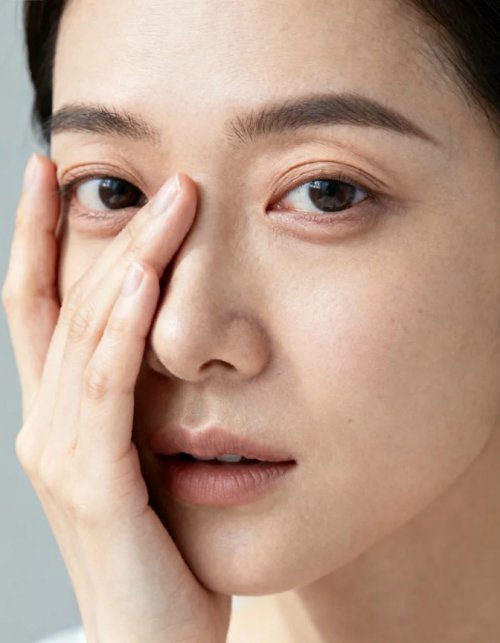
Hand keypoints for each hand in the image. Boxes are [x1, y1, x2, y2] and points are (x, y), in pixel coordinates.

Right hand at [2, 154, 230, 642]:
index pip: (38, 304)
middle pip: (68, 303)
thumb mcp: (141, 457)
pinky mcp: (94, 483)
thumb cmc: (157, 547)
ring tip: (168, 201)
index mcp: (58, 413)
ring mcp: (62, 451)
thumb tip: (165, 335)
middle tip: (149, 173)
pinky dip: (123, 329)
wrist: (151, 637)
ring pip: (88, 333)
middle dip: (103, 231)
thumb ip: (136, 402)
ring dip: (127, 260)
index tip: (54, 175)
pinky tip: (144, 279)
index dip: (38, 236)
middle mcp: (46, 422)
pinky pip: (108, 389)